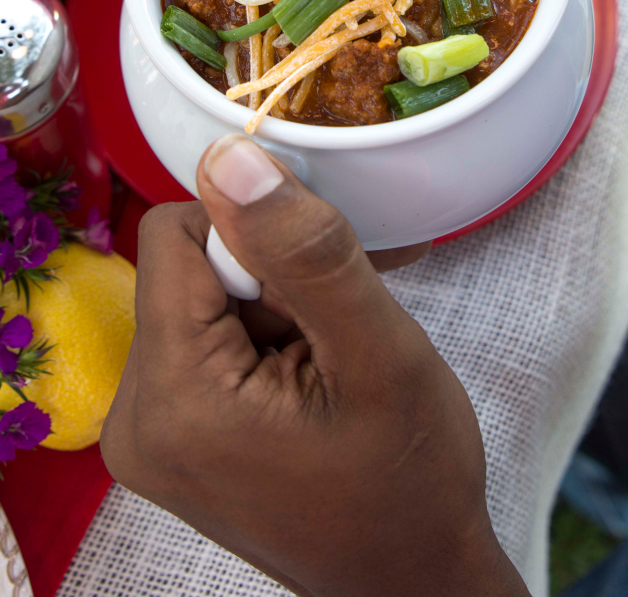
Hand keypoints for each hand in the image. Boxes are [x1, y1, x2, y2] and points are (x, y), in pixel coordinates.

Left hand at [101, 135, 527, 596]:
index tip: (322, 278)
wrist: (411, 577)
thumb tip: (228, 155)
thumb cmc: (409, 478)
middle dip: (270, 271)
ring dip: (274, 300)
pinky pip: (203, 334)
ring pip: (200, 294)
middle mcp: (135, 417)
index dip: (257, 233)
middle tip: (339, 322)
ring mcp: (149, 432)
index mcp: (173, 398)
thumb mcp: (376, 352)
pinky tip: (316, 363)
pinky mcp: (172, 435)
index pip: (176, 232)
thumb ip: (304, 251)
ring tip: (335, 349)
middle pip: (185, 265)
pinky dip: (264, 330)